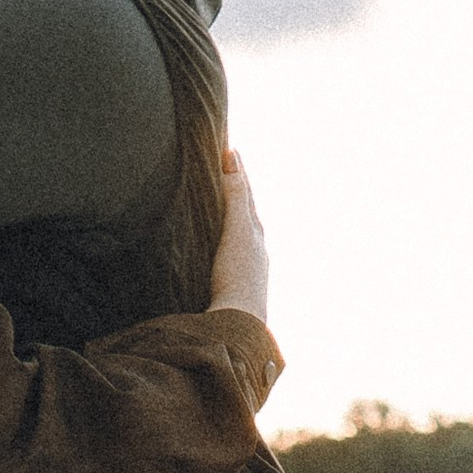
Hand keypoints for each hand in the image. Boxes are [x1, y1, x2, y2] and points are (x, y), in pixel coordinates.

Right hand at [208, 149, 270, 324]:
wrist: (238, 323)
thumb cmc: (238, 275)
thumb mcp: (237, 229)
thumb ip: (235, 196)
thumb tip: (232, 157)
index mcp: (254, 232)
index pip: (245, 194)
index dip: (237, 172)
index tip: (229, 149)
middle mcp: (254, 248)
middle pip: (244, 212)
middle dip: (236, 191)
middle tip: (225, 168)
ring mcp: (245, 267)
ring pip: (238, 233)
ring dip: (230, 216)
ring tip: (220, 203)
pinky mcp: (233, 285)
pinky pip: (229, 252)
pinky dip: (224, 238)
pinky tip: (217, 246)